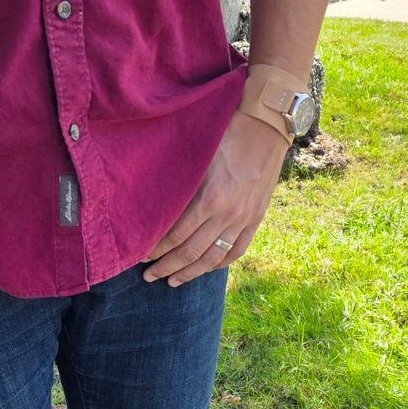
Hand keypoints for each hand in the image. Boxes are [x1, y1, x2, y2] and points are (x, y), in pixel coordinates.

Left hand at [141, 109, 290, 286]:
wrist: (266, 127)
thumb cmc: (226, 135)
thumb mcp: (198, 157)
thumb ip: (181, 186)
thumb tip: (156, 209)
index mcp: (210, 198)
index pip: (176, 235)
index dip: (157, 250)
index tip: (141, 257)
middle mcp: (228, 214)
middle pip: (191, 252)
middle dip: (167, 267)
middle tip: (150, 277)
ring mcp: (244, 219)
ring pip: (213, 258)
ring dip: (191, 273)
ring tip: (173, 282)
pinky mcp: (256, 219)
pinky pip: (237, 250)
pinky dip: (219, 264)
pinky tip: (205, 269)